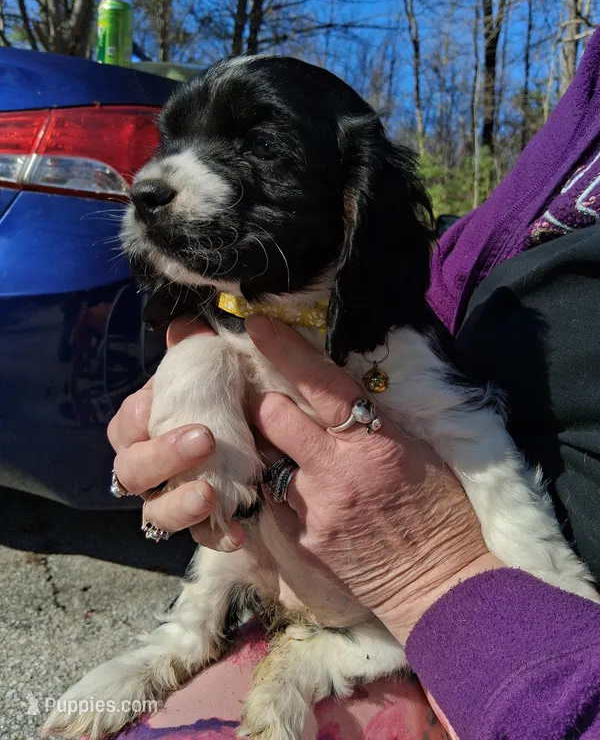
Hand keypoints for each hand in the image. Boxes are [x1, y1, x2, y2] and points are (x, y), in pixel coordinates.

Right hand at [107, 317, 243, 551]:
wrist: (266, 445)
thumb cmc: (226, 402)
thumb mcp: (217, 374)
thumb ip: (196, 353)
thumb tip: (183, 326)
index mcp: (147, 427)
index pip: (126, 425)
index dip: (138, 417)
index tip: (159, 403)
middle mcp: (150, 468)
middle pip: (131, 471)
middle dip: (162, 456)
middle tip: (203, 440)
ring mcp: (171, 499)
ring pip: (156, 514)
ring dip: (179, 504)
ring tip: (209, 494)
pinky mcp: (202, 525)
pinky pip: (199, 538)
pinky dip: (215, 534)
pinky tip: (236, 531)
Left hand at [247, 315, 504, 642]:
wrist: (442, 585)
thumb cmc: (440, 511)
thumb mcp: (415, 450)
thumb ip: (371, 421)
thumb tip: (333, 393)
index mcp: (375, 440)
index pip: (320, 383)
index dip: (284, 349)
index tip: (257, 325)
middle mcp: (336, 470)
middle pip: (272, 415)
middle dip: (263, 402)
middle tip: (265, 400)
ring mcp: (313, 508)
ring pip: (264, 458)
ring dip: (266, 448)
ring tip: (277, 449)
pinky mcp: (301, 541)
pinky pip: (271, 502)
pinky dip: (276, 490)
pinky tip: (292, 493)